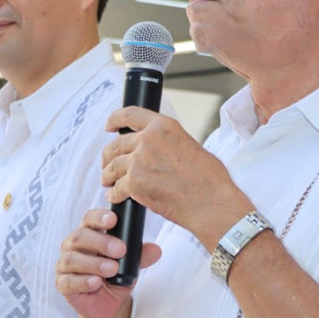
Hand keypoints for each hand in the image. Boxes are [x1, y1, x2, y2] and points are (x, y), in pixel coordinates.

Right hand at [56, 209, 161, 317]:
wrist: (108, 304)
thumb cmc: (115, 276)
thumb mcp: (131, 264)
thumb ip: (140, 256)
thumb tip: (155, 250)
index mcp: (89, 233)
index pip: (89, 219)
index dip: (99, 217)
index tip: (113, 220)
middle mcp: (73, 246)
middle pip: (80, 236)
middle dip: (101, 241)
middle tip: (120, 250)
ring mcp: (65, 265)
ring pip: (72, 259)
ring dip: (94, 263)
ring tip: (111, 269)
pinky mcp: (63, 284)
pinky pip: (68, 281)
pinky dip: (83, 281)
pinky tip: (96, 282)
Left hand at [102, 107, 248, 248]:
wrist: (211, 203)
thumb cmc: (209, 179)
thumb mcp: (189, 145)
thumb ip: (167, 142)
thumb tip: (158, 149)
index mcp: (164, 126)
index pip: (130, 114)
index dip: (115, 119)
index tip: (109, 126)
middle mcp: (148, 139)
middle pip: (116, 144)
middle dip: (108, 156)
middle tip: (107, 165)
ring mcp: (139, 161)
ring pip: (112, 167)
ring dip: (108, 176)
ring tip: (109, 183)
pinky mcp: (135, 183)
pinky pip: (116, 188)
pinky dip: (114, 194)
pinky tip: (116, 197)